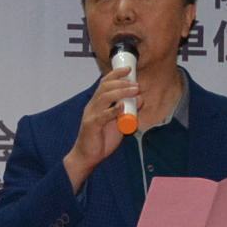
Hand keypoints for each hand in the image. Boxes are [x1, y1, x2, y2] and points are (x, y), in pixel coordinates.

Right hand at [63, 67, 142, 187]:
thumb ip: (128, 111)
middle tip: (136, 84)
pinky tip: (123, 106)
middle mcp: (93, 105)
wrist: (87, 156)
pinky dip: (113, 110)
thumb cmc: (101, 139)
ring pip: (105, 97)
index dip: (116, 74)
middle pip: (105, 87)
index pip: (105, 83)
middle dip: (122, 82)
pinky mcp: (92, 125)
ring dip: (121, 92)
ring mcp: (91, 114)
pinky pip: (103, 115)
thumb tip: (140, 99)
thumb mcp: (118, 123)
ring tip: (134, 90)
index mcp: (97, 103)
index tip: (128, 69)